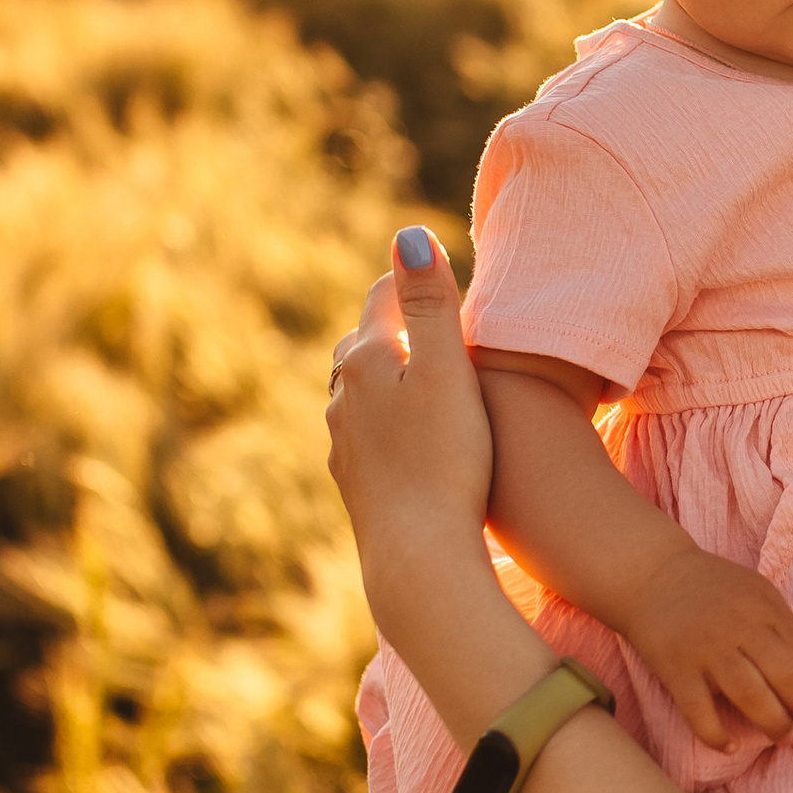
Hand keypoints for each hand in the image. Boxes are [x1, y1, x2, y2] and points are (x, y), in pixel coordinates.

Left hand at [325, 228, 495, 632]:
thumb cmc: (446, 461)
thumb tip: (409, 235)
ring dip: (387, 375)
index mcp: (367, 360)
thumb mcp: (450, 373)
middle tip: (435, 320)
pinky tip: (406, 436)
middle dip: (398, 326)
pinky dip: (385, 419)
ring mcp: (342, 440)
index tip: (444, 275)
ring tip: (420, 375)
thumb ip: (432, 304)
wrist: (418, 556)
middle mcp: (342, 395)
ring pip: (359, 389)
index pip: (385, 296)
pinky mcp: (353, 480)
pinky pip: (365, 432)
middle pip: (366, 340)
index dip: (418, 282)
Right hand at [623, 544, 792, 749]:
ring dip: (772, 723)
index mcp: (763, 606)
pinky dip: (717, 736)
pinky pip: (700, 713)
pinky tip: (729, 745)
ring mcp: (706, 649)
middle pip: (785, 677)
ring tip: (777, 734)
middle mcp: (739, 627)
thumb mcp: (753, 590)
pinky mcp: (676, 669)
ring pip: (751, 697)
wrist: (650, 575)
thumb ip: (778, 623)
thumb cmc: (709, 587)